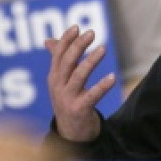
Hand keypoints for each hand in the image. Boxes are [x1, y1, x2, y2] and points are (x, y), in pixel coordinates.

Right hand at [45, 25, 115, 143]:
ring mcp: (68, 98)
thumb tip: (48, 40)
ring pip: (78, 76)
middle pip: (67, 62)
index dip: (66, 40)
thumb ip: (57, 60)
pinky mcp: (79, 110)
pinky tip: (112, 77)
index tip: (76, 27)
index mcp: (54, 77)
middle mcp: (58, 86)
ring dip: (90, 61)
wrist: (70, 134)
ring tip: (103, 48)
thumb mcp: (60, 82)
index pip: (58, 54)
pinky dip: (102, 86)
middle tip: (92, 32)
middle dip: (78, 46)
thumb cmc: (68, 102)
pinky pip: (92, 96)